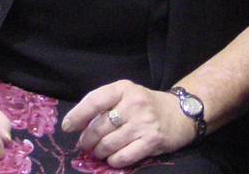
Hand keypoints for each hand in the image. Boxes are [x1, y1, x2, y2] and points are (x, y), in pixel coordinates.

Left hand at [63, 82, 195, 167]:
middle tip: (86, 145)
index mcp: (124, 88)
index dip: (77, 115)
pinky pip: (123, 157)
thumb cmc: (147, 105)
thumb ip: (105, 104)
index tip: (67, 126)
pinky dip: (114, 161)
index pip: (94, 100)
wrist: (180, 113)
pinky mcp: (152, 141)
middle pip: (99, 127)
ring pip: (109, 144)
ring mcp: (144, 123)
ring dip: (100, 152)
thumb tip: (77, 124)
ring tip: (100, 151)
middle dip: (88, 140)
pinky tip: (113, 158)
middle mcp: (134, 103)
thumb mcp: (127, 95)